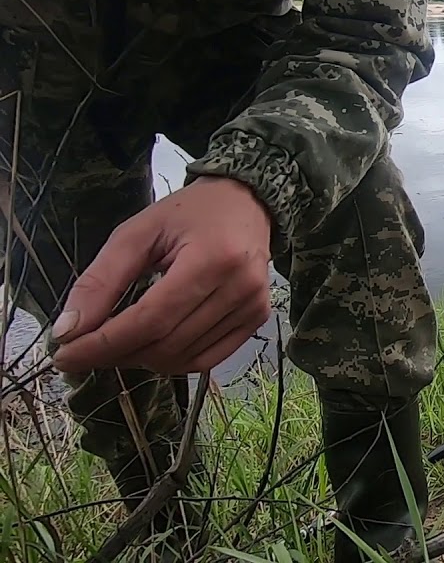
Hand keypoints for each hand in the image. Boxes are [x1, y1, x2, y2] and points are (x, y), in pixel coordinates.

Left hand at [51, 176, 273, 374]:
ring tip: (118, 344)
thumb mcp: (137, 232)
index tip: (65, 355)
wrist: (246, 202)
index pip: (151, 319)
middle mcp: (240, 288)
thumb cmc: (190, 212)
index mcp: (211, 259)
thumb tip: (68, 331)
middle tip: (84, 349)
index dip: (104, 344)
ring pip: (183, 358)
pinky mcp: (258, 319)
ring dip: (141, 360)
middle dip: (116, 354)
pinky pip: (207, 360)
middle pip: (166, 343)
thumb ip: (101, 280)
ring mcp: (253, 307)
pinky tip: (151, 347)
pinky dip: (172, 362)